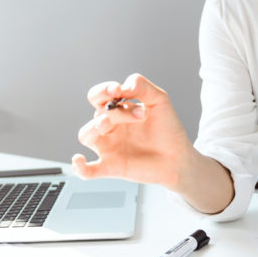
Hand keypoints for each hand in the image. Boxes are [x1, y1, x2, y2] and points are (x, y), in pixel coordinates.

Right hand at [72, 73, 193, 190]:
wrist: (178, 157)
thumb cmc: (167, 129)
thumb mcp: (159, 100)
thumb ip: (142, 86)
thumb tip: (124, 86)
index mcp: (117, 110)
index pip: (99, 96)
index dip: (103, 90)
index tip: (118, 90)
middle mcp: (109, 127)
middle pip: (97, 113)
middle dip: (114, 109)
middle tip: (140, 114)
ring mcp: (108, 147)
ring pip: (86, 135)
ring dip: (93, 127)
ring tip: (107, 123)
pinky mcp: (111, 167)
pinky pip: (88, 170)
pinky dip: (79, 167)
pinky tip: (79, 160)